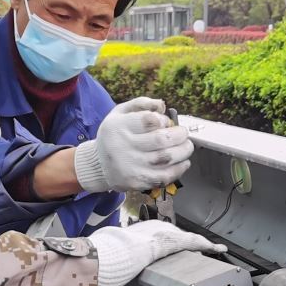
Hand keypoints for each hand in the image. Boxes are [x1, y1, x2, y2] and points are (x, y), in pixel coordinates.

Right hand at [73, 98, 193, 193]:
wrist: (98, 164)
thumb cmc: (115, 135)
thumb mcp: (120, 113)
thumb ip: (141, 104)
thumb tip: (162, 105)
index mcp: (118, 126)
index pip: (149, 120)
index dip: (164, 120)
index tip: (166, 122)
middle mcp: (123, 146)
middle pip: (160, 140)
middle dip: (179, 136)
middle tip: (184, 134)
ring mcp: (130, 166)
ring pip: (165, 158)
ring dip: (183, 152)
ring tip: (187, 147)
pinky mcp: (136, 181)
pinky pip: (163, 177)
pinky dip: (178, 169)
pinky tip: (183, 162)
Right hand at [87, 220, 224, 285]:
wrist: (118, 250)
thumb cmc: (111, 253)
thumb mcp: (112, 253)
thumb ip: (114, 258)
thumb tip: (99, 271)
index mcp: (142, 230)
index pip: (160, 235)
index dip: (169, 241)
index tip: (171, 246)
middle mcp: (158, 228)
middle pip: (177, 236)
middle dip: (187, 242)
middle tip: (197, 248)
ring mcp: (169, 234)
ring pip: (189, 239)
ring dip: (200, 244)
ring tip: (212, 248)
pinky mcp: (179, 241)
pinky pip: (197, 242)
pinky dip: (209, 245)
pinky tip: (218, 249)